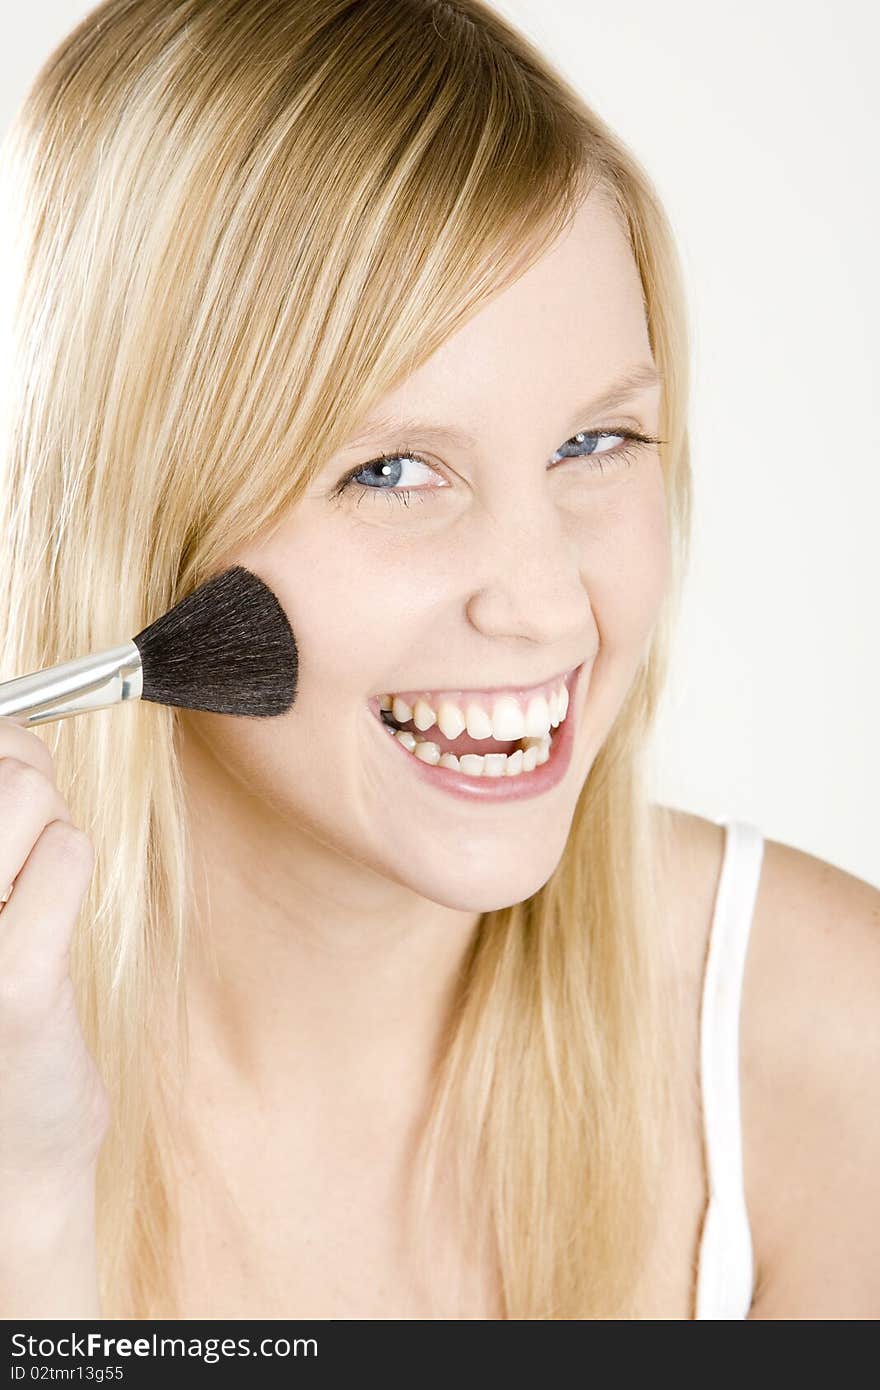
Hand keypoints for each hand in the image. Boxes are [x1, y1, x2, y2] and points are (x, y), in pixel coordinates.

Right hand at [0, 716, 109, 1191]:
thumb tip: (15, 730)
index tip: (9, 769)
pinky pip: (66, 858)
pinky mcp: (11, 985)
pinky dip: (71, 879)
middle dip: (25, 785)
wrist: (8, 1155)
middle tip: (19, 852)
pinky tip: (47, 931)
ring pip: (32, 799)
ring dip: (48, 834)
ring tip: (25, 897)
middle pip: (0, 767)